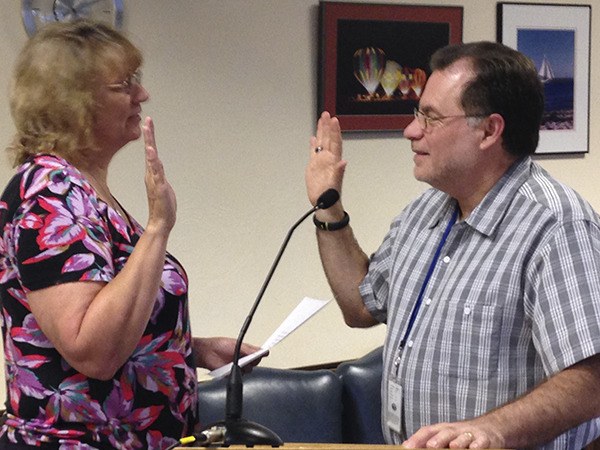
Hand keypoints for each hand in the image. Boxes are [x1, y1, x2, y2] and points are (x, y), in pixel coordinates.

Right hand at [142, 116, 176, 234]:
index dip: (150, 138)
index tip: (148, 123)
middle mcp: (151, 175)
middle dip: (149, 136)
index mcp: (152, 173)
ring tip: (148, 133)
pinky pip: (157, 173)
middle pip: (150, 151)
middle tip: (148, 120)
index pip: (151, 152)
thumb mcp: (162, 186)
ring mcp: (155, 181)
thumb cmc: (162, 206)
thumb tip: (158, 168)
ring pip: (152, 160)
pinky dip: (154, 162)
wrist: (160, 222)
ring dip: (150, 147)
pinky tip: (152, 153)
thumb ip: (159, 176)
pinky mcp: (159, 187)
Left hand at [192, 337, 266, 370]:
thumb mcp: (236, 344)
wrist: (206, 353)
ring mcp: (238, 367)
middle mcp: (243, 359)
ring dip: (243, 367)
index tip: (266, 353)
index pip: (258, 354)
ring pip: (248, 371)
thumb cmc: (219, 345)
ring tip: (235, 361)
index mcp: (246, 350)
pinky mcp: (231, 374)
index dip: (262, 354)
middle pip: (255, 363)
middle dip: (252, 361)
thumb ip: (250, 349)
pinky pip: (237, 376)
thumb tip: (263, 351)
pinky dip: (235, 373)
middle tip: (246, 357)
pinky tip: (230, 367)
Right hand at [305, 111, 346, 211]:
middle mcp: (328, 159)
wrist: (324, 203)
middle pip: (328, 138)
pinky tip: (313, 138)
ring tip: (321, 119)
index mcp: (334, 160)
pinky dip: (314, 144)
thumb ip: (339, 172)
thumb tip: (343, 162)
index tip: (334, 120)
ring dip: (321, 131)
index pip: (335, 142)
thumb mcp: (335, 183)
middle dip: (327, 126)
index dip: (334, 131)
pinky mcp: (314, 166)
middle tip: (326, 114)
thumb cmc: (331, 195)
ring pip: (321, 142)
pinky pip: (314, 152)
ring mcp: (321, 162)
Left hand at [402, 420, 503, 448]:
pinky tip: (474, 448)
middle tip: (430, 446)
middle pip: (445, 432)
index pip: (428, 431)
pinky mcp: (485, 438)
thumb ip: (433, 442)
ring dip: (458, 441)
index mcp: (443, 429)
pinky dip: (478, 445)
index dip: (417, 438)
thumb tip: (410, 447)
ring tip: (453, 447)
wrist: (490, 427)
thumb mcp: (447, 437)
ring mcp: (470, 434)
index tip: (407, 447)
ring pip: (463, 436)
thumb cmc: (463, 435)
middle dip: (438, 439)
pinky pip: (481, 441)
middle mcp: (455, 430)